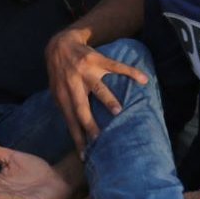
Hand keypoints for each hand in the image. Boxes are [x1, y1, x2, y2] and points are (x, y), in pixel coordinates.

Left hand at [44, 30, 149, 153]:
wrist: (60, 44)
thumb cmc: (59, 72)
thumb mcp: (56, 90)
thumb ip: (64, 106)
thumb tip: (74, 130)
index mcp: (63, 94)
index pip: (69, 120)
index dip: (76, 137)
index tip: (85, 154)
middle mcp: (72, 83)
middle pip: (80, 106)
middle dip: (89, 123)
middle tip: (98, 138)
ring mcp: (85, 71)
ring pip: (97, 87)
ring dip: (107, 99)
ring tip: (117, 111)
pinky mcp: (97, 59)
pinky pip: (116, 66)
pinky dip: (130, 72)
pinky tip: (143, 79)